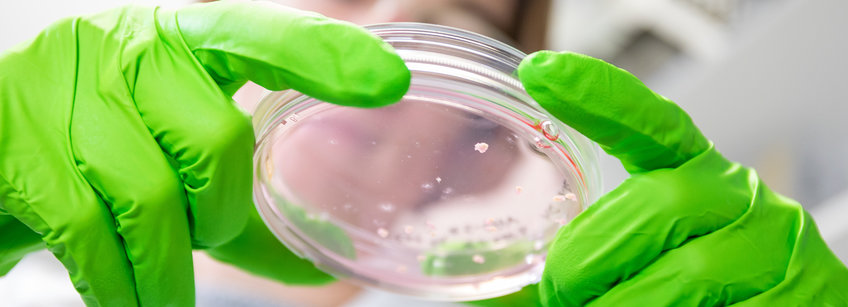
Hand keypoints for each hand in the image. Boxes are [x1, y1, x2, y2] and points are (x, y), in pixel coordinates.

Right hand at [0, 1, 408, 305]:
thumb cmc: (97, 151)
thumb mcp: (172, 162)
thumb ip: (238, 209)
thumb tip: (316, 271)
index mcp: (177, 41)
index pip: (261, 33)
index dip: (325, 54)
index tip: (387, 82)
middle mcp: (123, 49)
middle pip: (217, 141)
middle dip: (222, 213)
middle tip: (204, 236)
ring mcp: (64, 90)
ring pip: (154, 195)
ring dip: (167, 266)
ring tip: (159, 291)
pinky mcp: (13, 145)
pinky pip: (89, 232)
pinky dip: (120, 284)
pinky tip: (125, 295)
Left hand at [512, 51, 847, 305]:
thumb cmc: (701, 288)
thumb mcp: (643, 257)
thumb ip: (580, 265)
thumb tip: (492, 295)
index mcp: (692, 174)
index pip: (650, 123)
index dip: (598, 96)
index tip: (541, 73)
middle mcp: (736, 196)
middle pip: (660, 201)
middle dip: (593, 255)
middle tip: (562, 292)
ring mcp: (773, 244)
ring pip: (687, 270)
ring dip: (623, 303)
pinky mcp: (798, 293)